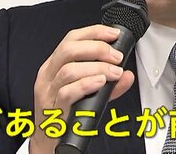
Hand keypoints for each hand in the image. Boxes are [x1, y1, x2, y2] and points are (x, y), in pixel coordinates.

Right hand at [29, 25, 135, 153]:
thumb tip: (127, 75)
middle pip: (68, 49)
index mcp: (54, 66)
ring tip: (113, 72)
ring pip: (69, 70)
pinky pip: (67, 92)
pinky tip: (100, 83)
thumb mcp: (88, 94)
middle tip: (116, 57)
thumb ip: (109, 84)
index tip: (114, 35)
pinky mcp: (52, 109)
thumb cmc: (66, 115)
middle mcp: (48, 76)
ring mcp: (48, 93)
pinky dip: (86, 84)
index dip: (94, 32)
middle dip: (97, 48)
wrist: (50, 143)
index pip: (71, 39)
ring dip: (97, 68)